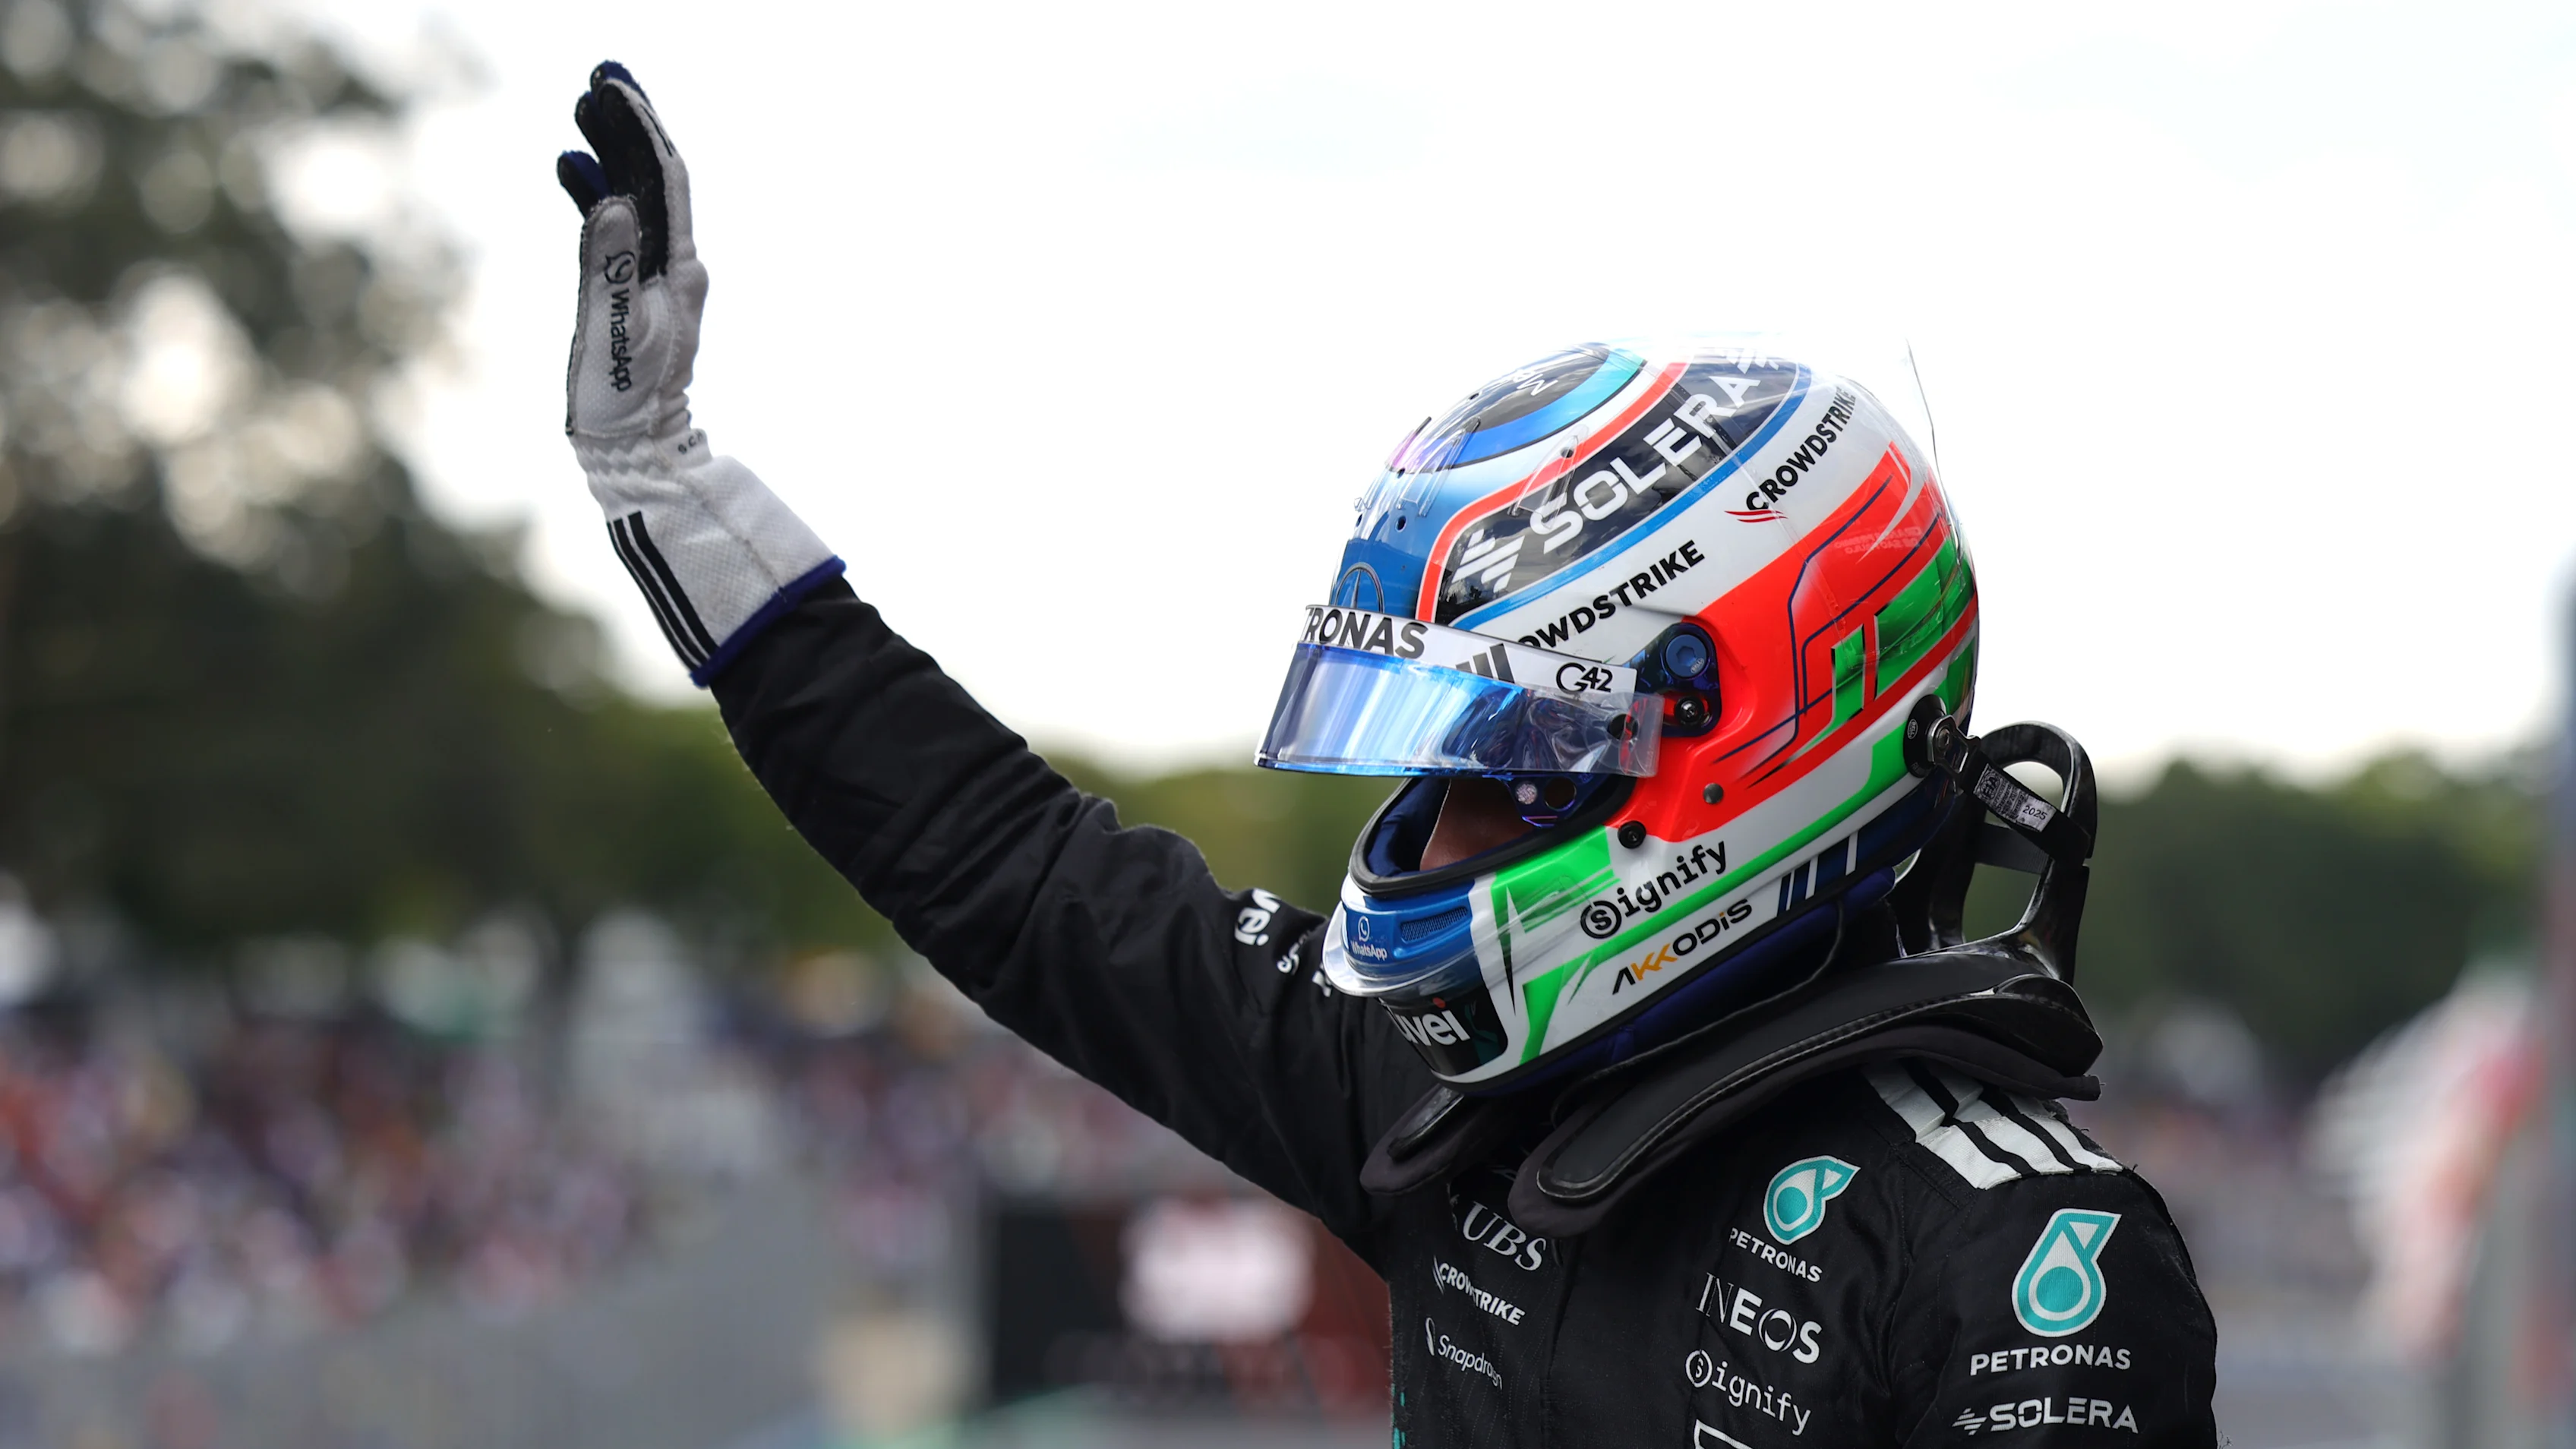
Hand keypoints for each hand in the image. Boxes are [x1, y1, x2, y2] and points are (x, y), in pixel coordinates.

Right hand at [558, 62, 702, 447]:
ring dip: (614, 150)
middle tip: (604, 73)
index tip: (614, 87)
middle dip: (630, 124)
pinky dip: (597, 195)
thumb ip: (610, 269)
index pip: (664, 182)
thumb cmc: (623, 403)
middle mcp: (673, 266)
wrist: (633, 451)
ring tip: (587, 103)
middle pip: (654, 178)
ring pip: (636, 197)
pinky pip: (617, 231)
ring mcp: (654, 278)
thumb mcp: (614, 335)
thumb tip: (612, 202)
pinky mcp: (631, 292)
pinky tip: (573, 169)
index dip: (640, 129)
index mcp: (678, 271)